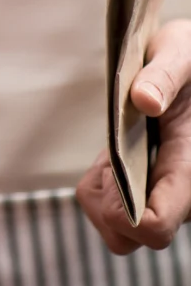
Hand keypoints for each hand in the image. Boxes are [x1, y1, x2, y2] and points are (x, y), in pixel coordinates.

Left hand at [78, 20, 190, 252]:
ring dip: (103, 197)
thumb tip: (144, 100)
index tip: (115, 168)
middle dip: (107, 202)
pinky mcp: (150, 190)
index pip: (155, 225)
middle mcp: (182, 192)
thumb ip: (165, 73)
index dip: (125, 212)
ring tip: (115, 155)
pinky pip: (111, 209)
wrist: (190, 64)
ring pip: (118, 228)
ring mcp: (166, 194)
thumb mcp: (179, 50)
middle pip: (130, 236)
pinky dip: (102, 189)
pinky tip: (114, 159)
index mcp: (189, 166)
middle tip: (112, 157)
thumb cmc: (188, 56)